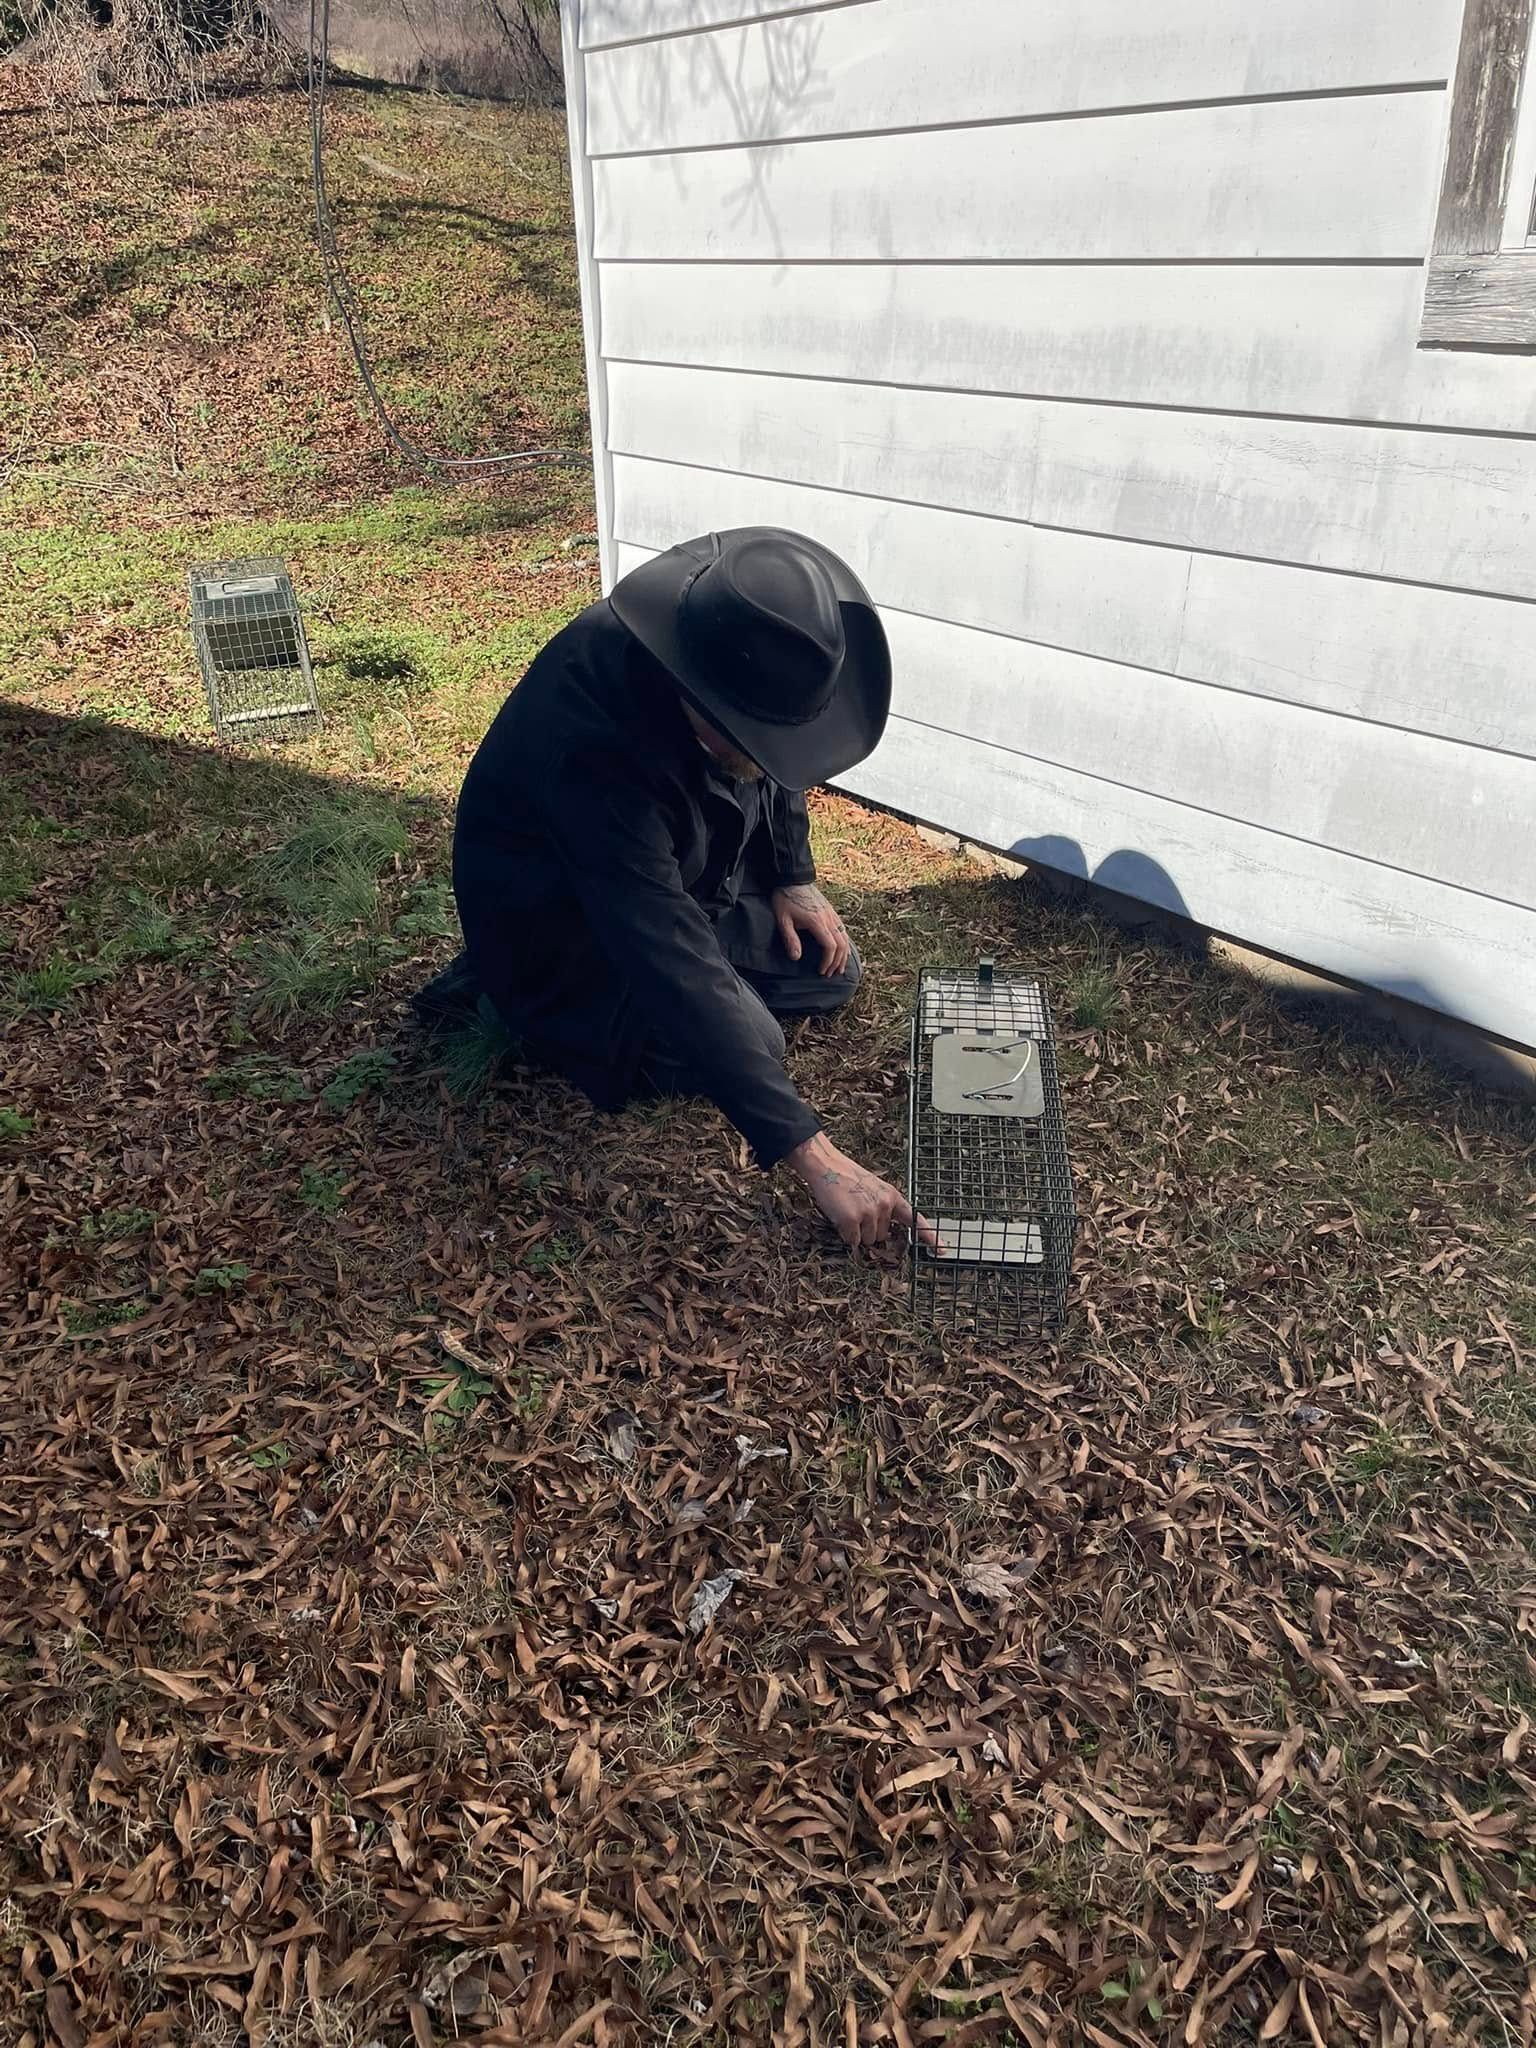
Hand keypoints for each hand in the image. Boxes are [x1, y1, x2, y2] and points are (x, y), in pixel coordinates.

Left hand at [772, 884, 850, 978]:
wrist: (793, 879)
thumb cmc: (785, 899)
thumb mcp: (783, 920)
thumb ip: (790, 939)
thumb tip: (796, 958)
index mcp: (817, 922)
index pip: (830, 946)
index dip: (827, 961)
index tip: (821, 971)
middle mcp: (829, 918)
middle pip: (841, 944)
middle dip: (837, 962)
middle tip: (829, 974)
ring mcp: (832, 914)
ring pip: (845, 937)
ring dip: (843, 954)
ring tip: (838, 967)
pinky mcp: (831, 911)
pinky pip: (843, 930)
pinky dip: (844, 943)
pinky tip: (840, 950)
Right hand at [786, 1132, 938, 1250]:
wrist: (827, 1166)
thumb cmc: (848, 1178)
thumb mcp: (875, 1189)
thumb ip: (885, 1207)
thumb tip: (885, 1233)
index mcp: (893, 1196)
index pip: (915, 1219)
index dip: (929, 1236)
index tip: (942, 1250)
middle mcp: (885, 1205)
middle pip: (882, 1236)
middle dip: (869, 1228)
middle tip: (857, 1209)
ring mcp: (869, 1213)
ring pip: (868, 1240)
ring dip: (857, 1232)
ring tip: (848, 1210)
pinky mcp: (851, 1220)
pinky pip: (852, 1240)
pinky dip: (845, 1233)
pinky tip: (840, 1216)